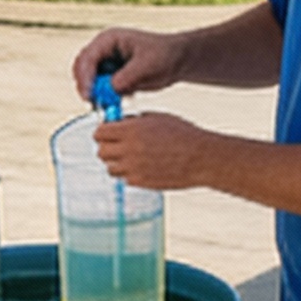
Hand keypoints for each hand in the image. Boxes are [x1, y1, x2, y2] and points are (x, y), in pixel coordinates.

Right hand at [73, 24, 186, 104]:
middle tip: (95, 104)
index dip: (85, 77)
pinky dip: (105, 98)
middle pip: (82, 69)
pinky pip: (100, 90)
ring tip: (111, 104)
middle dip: (86, 87)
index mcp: (109, 40)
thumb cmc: (165, 55)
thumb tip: (111, 89)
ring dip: (96, 94)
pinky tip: (122, 100)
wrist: (177, 61)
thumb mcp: (148, 66)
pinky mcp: (110, 77)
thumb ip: (128, 76)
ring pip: (89, 82)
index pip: (87, 57)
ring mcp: (106, 64)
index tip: (89, 95)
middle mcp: (103, 50)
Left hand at [92, 108, 222, 191]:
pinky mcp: (141, 182)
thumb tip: (118, 123)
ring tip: (132, 157)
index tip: (108, 132)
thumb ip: (133, 121)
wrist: (201, 158)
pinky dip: (129, 173)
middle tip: (117, 145)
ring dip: (117, 162)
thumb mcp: (156, 118)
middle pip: (101, 152)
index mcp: (131, 130)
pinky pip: (124, 179)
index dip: (103, 132)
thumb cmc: (183, 134)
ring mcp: (134, 168)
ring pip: (110, 168)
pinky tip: (143, 166)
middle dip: (107, 147)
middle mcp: (129, 150)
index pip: (99, 133)